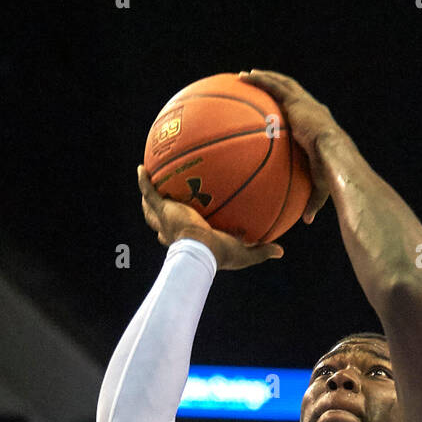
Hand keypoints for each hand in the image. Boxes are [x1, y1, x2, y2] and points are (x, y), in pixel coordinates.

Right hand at [136, 165, 282, 269]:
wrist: (201, 249)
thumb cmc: (219, 254)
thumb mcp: (244, 253)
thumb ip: (260, 250)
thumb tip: (280, 251)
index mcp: (188, 241)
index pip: (181, 237)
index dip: (181, 232)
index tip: (186, 225)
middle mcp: (172, 231)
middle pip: (160, 223)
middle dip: (158, 215)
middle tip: (161, 204)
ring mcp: (165, 219)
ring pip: (150, 208)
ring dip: (147, 198)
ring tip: (148, 183)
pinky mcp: (162, 208)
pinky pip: (150, 191)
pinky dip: (144, 180)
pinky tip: (142, 167)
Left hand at [237, 70, 339, 224]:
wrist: (334, 155)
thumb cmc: (331, 174)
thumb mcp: (319, 188)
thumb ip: (310, 200)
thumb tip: (305, 220)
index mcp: (318, 125)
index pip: (303, 114)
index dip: (291, 108)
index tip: (280, 108)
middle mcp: (312, 109)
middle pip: (291, 93)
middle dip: (276, 87)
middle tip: (259, 85)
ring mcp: (304, 103)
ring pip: (281, 84)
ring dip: (264, 78)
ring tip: (246, 76)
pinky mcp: (296, 101)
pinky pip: (273, 86)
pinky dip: (259, 80)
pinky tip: (244, 77)